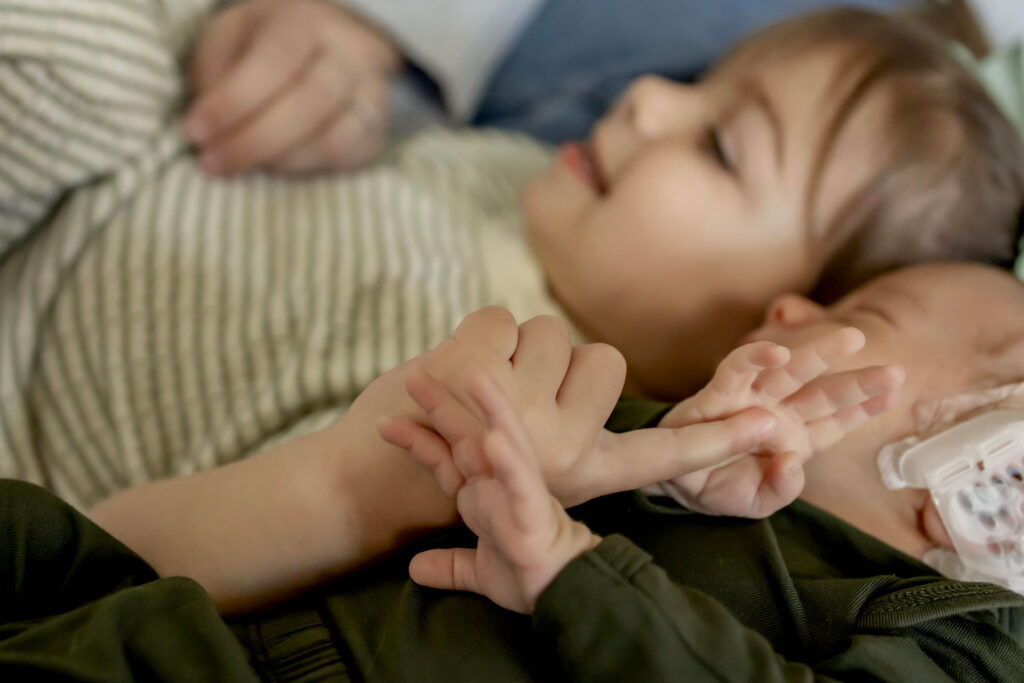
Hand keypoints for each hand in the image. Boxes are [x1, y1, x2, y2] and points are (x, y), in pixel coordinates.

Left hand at [186, 0, 400, 174]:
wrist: (330, 44)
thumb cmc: (263, 44)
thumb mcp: (229, 39)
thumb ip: (214, 73)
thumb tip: (210, 125)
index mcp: (302, 21)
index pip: (274, 61)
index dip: (234, 101)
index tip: (195, 132)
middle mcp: (346, 54)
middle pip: (308, 103)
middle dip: (253, 141)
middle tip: (212, 163)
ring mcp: (370, 94)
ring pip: (333, 138)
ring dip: (279, 160)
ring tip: (238, 166)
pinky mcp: (376, 131)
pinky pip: (346, 159)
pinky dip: (305, 168)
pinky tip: (276, 165)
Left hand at [380, 314, 785, 505]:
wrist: (367, 489)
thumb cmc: (454, 473)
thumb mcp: (527, 470)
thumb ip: (571, 437)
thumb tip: (608, 410)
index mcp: (582, 473)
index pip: (664, 455)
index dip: (718, 441)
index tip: (769, 424)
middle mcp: (564, 449)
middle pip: (602, 358)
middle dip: (555, 363)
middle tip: (508, 396)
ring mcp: (521, 413)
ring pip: (547, 330)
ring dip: (505, 350)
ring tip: (467, 391)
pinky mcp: (478, 379)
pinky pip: (494, 318)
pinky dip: (464, 336)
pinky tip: (438, 376)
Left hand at [406, 372, 600, 614]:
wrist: (566, 594)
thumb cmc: (528, 575)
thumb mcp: (478, 570)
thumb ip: (449, 564)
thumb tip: (415, 569)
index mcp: (483, 493)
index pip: (446, 457)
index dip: (418, 437)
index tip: (384, 421)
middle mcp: (500, 483)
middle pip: (468, 435)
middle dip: (442, 404)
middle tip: (414, 374)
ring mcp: (520, 491)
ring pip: (505, 441)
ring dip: (492, 409)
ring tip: (476, 376)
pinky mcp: (535, 511)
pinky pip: (521, 482)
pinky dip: (508, 461)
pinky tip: (494, 440)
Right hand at [652, 328, 904, 516]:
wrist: (670, 481)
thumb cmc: (717, 486)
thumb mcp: (756, 502)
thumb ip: (780, 489)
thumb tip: (792, 461)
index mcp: (793, 440)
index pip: (836, 422)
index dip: (864, 408)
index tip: (896, 394)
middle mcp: (777, 414)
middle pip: (823, 394)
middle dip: (858, 382)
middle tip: (895, 371)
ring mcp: (749, 400)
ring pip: (789, 372)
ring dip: (819, 354)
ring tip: (852, 338)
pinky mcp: (718, 394)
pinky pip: (737, 370)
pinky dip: (755, 357)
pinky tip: (777, 351)